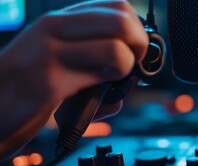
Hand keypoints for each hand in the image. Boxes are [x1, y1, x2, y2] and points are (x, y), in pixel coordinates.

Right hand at [0, 0, 147, 156]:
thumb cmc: (29, 84)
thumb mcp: (59, 57)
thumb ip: (93, 55)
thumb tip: (134, 73)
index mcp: (60, 20)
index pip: (117, 6)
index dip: (137, 29)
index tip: (135, 50)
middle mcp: (54, 28)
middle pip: (122, 20)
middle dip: (140, 46)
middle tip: (132, 66)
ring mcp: (50, 52)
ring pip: (117, 48)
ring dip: (126, 69)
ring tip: (112, 80)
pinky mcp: (50, 81)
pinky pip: (98, 79)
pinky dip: (110, 90)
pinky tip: (96, 95)